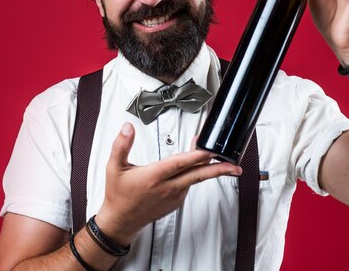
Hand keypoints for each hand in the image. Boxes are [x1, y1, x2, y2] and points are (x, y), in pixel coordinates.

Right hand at [95, 123, 241, 245]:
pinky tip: (197, 166)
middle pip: (197, 175)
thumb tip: (128, 127)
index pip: (179, 164)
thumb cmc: (118, 194)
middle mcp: (166, 188)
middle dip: (218, 169)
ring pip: (194, 179)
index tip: (211, 150)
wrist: (121, 220)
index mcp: (152, 177)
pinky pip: (189, 184)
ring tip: (219, 157)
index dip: (197, 156)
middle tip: (235, 165)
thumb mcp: (114, 167)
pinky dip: (195, 174)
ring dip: (207, 168)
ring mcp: (173, 196)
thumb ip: (121, 145)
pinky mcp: (176, 201)